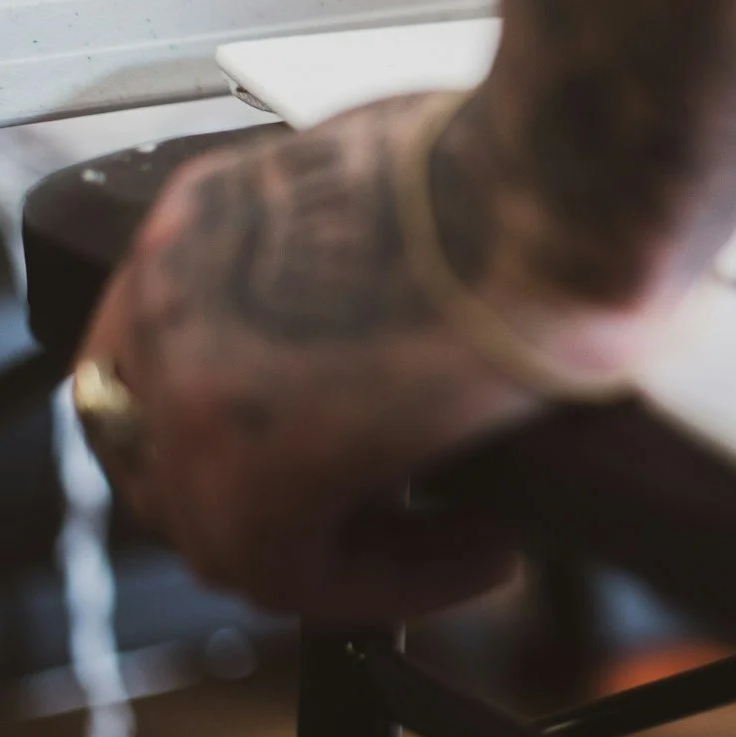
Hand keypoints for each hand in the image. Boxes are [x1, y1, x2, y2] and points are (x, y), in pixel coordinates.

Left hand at [77, 95, 652, 619]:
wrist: (566, 181)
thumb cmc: (540, 157)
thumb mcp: (426, 172)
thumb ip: (387, 234)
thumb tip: (429, 287)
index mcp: (210, 212)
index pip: (169, 352)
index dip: (255, 417)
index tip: (349, 439)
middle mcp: (176, 295)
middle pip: (172, 446)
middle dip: (287, 495)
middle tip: (396, 504)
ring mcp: (197, 386)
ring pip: (229, 527)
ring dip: (350, 550)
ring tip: (462, 541)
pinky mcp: (259, 472)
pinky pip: (300, 568)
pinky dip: (391, 579)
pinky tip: (483, 553)